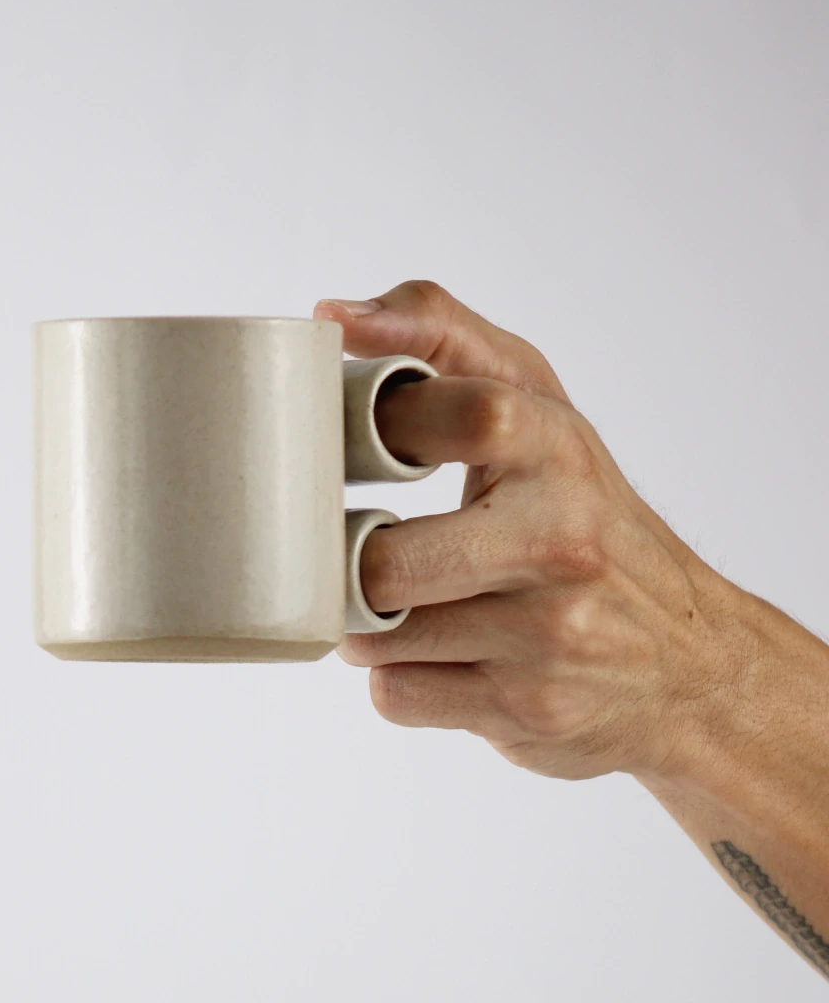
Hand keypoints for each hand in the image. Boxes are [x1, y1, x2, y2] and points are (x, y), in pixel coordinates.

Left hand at [314, 280, 744, 780]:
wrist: (688, 660)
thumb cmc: (581, 516)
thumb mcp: (536, 406)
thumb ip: (441, 336)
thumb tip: (334, 313)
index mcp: (556, 447)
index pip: (465, 411)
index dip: (383, 428)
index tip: (353, 447)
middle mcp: (562, 540)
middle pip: (386, 565)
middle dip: (352, 565)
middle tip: (363, 552)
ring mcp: (549, 635)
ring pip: (377, 638)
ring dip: (371, 624)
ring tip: (414, 604)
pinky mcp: (527, 710)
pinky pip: (397, 696)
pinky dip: (400, 679)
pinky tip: (448, 659)